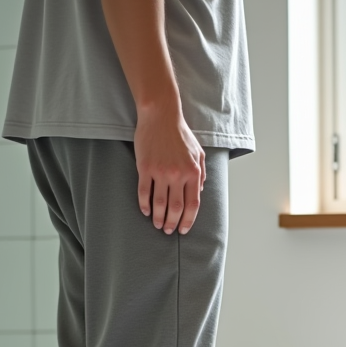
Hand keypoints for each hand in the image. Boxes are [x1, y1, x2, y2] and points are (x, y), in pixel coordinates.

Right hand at [134, 104, 206, 234]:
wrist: (160, 115)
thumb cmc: (180, 134)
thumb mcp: (198, 153)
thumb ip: (201, 173)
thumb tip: (199, 191)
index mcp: (193, 172)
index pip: (192, 204)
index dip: (188, 220)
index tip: (184, 229)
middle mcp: (178, 174)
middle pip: (176, 207)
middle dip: (173, 223)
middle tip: (168, 230)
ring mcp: (160, 172)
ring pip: (159, 203)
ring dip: (158, 217)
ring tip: (157, 225)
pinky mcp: (144, 168)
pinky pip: (144, 192)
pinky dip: (144, 204)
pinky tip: (145, 211)